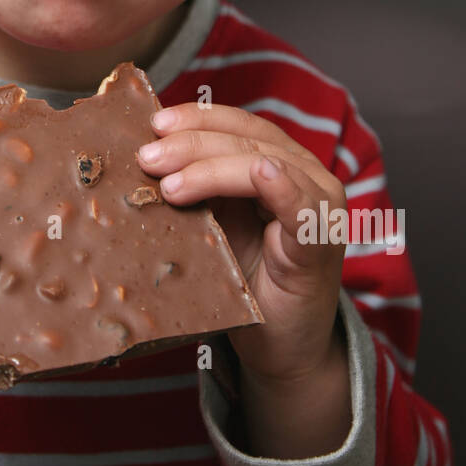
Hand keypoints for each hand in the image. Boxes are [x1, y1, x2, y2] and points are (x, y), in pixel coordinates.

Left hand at [137, 103, 347, 385]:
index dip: (198, 118)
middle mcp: (306, 175)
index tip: (154, 123)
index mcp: (280, 163)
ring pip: (266, 164)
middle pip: (248, 141)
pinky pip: (302, 208)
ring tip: (171, 185)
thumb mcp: (214, 226)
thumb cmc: (245, 284)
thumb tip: (142, 159)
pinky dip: (283, 187)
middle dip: (193, 144)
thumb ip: (196, 190)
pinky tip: (261, 174)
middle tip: (149, 158)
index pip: (240, 125)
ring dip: (214, 169)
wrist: (280, 348)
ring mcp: (319, 207)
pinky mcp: (322, 243)